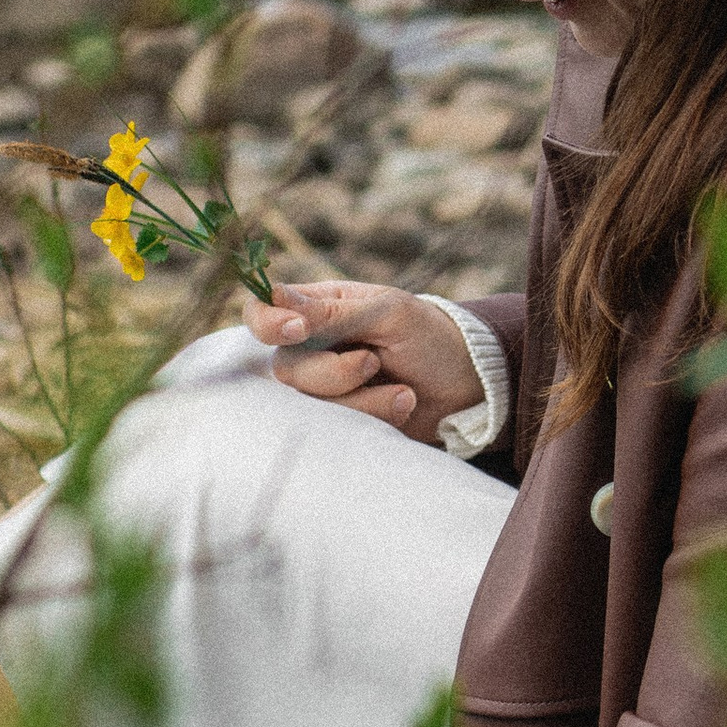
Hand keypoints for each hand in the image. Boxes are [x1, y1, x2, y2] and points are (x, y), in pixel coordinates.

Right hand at [240, 279, 484, 446]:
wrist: (466, 384)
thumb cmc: (427, 334)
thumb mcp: (387, 312)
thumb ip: (332, 312)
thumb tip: (275, 298)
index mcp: (316, 311)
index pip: (261, 314)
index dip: (267, 323)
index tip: (298, 330)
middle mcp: (310, 350)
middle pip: (286, 369)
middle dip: (334, 372)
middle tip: (374, 361)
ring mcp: (324, 389)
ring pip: (311, 405)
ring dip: (363, 399)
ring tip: (403, 390)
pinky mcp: (342, 421)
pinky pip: (338, 428)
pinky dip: (377, 415)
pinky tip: (403, 402)